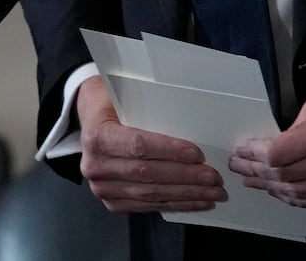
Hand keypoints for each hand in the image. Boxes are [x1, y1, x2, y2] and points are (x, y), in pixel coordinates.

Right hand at [76, 76, 226, 212]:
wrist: (90, 122)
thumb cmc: (112, 106)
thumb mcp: (123, 99)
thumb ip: (148, 111)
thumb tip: (191, 121)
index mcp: (97, 136)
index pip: (138, 145)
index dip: (169, 151)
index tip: (197, 154)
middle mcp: (96, 166)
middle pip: (148, 174)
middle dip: (186, 177)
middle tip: (214, 177)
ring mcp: (102, 188)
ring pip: (151, 194)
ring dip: (186, 195)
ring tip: (213, 192)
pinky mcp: (112, 203)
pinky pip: (149, 205)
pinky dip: (175, 204)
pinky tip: (196, 201)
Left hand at [229, 74, 305, 207]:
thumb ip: (298, 125)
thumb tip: (277, 143)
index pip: (279, 154)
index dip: (254, 154)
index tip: (241, 150)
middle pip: (285, 175)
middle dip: (256, 172)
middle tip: (239, 167)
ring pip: (300, 193)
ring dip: (273, 188)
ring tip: (255, 181)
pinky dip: (298, 199)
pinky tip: (283, 193)